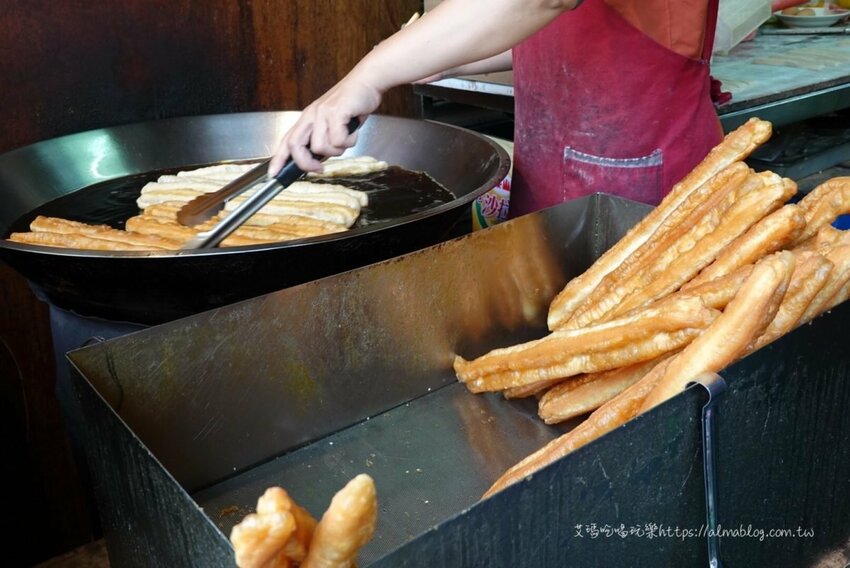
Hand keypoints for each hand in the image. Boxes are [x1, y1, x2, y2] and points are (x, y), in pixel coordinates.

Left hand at [268, 72, 382, 175]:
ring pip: (320, 147)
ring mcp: (322, 113)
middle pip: (295, 145)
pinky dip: (350, 141)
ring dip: (337, 150)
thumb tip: (319, 160)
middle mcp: (311, 115)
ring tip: (346, 138)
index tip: (273, 174)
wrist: (367, 82)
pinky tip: (353, 131)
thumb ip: (324, 140)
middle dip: (306, 163)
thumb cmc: (352, 104)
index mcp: (308, 119)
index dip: (278, 159)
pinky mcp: (335, 112)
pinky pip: (339, 140)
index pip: (287, 140)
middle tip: (319, 169)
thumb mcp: (333, 124)